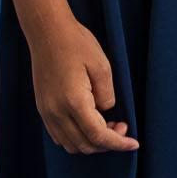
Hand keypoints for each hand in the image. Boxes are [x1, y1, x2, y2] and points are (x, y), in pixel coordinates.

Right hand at [32, 18, 138, 152]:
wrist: (47, 32)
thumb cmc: (76, 44)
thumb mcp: (102, 66)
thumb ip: (107, 96)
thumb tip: (106, 112)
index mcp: (74, 102)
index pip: (98, 136)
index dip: (118, 144)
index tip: (134, 143)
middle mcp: (56, 112)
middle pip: (85, 145)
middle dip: (107, 143)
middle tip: (121, 126)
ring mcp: (46, 112)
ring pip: (71, 145)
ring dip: (91, 143)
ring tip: (106, 125)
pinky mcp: (42, 108)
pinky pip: (59, 136)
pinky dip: (76, 138)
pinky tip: (88, 124)